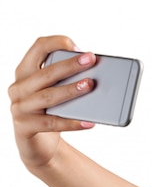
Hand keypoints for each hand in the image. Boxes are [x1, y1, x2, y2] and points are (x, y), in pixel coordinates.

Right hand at [8, 36, 96, 171]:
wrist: (38, 144)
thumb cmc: (51, 112)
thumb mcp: (56, 92)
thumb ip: (68, 80)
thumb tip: (98, 73)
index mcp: (25, 72)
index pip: (38, 48)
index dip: (57, 43)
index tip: (78, 46)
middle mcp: (19, 87)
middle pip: (46, 73)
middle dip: (70, 65)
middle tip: (91, 59)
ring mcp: (20, 107)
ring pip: (49, 97)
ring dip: (70, 90)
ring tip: (90, 86)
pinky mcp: (25, 127)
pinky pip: (52, 123)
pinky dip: (72, 123)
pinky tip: (89, 122)